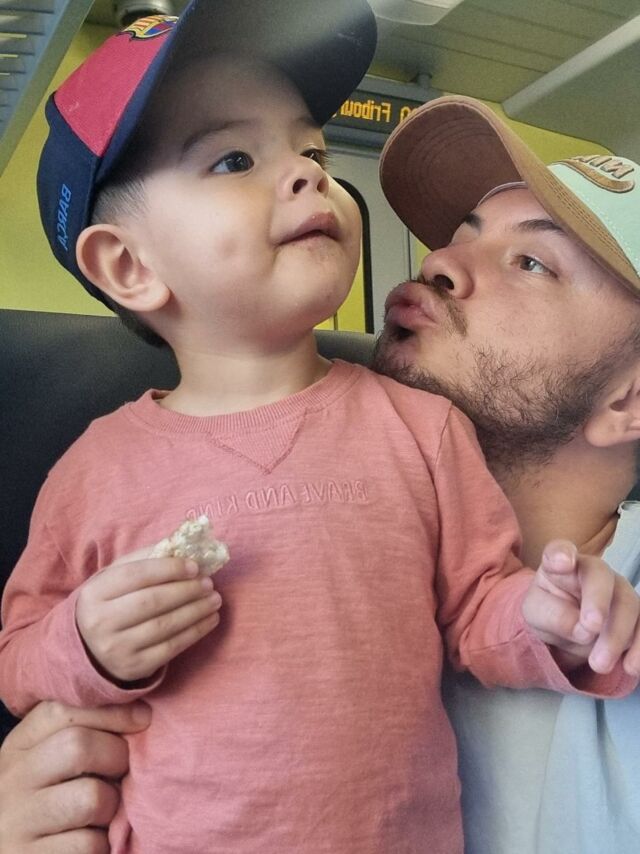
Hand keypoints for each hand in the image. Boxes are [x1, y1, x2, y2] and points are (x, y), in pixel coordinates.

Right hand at [0, 700, 149, 853]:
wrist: (18, 851)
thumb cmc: (49, 799)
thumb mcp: (52, 759)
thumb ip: (83, 730)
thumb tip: (140, 713)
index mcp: (17, 747)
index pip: (60, 710)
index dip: (111, 711)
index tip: (142, 718)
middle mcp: (11, 781)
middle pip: (78, 746)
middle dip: (116, 756)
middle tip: (121, 771)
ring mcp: (18, 824)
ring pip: (91, 798)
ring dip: (111, 804)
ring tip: (103, 810)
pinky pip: (89, 844)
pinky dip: (102, 843)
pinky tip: (91, 839)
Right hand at [76, 549, 221, 682]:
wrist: (89, 649)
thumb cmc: (111, 603)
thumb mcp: (116, 578)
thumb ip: (145, 558)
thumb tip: (183, 545)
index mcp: (95, 593)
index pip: (135, 576)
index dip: (168, 569)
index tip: (194, 566)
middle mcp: (101, 622)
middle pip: (151, 601)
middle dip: (186, 590)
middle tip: (208, 583)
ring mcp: (116, 648)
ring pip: (163, 626)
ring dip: (195, 610)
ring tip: (214, 599)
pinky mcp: (134, 667)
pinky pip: (171, 648)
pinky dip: (196, 632)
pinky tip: (210, 619)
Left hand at [523, 540, 639, 675]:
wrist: (569, 627)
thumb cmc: (551, 610)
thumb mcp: (537, 614)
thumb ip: (553, 616)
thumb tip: (583, 629)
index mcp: (561, 564)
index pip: (559, 551)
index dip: (561, 554)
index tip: (562, 562)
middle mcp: (594, 571)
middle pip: (601, 578)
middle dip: (597, 603)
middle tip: (589, 629)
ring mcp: (619, 590)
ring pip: (628, 604)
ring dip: (617, 636)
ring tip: (599, 664)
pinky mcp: (637, 614)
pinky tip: (631, 666)